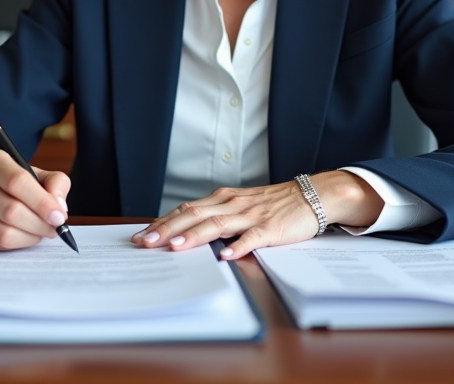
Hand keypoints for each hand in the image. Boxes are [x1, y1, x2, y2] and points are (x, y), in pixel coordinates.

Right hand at [0, 149, 70, 251]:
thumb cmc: (10, 183)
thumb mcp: (34, 174)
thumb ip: (55, 182)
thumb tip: (59, 206)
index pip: (17, 181)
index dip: (42, 202)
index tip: (59, 216)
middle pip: (12, 210)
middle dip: (40, 224)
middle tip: (54, 228)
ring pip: (4, 233)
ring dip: (30, 237)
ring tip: (40, 232)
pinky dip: (17, 244)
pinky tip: (23, 236)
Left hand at [130, 170, 382, 258]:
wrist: (312, 195)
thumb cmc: (273, 204)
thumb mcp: (240, 205)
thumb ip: (217, 216)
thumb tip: (185, 232)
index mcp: (223, 199)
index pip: (186, 210)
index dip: (162, 222)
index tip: (142, 235)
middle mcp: (233, 204)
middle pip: (194, 215)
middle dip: (167, 229)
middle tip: (145, 242)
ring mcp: (251, 215)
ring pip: (217, 225)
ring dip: (194, 236)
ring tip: (175, 247)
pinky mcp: (271, 228)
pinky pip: (252, 238)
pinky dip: (238, 247)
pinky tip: (226, 257)